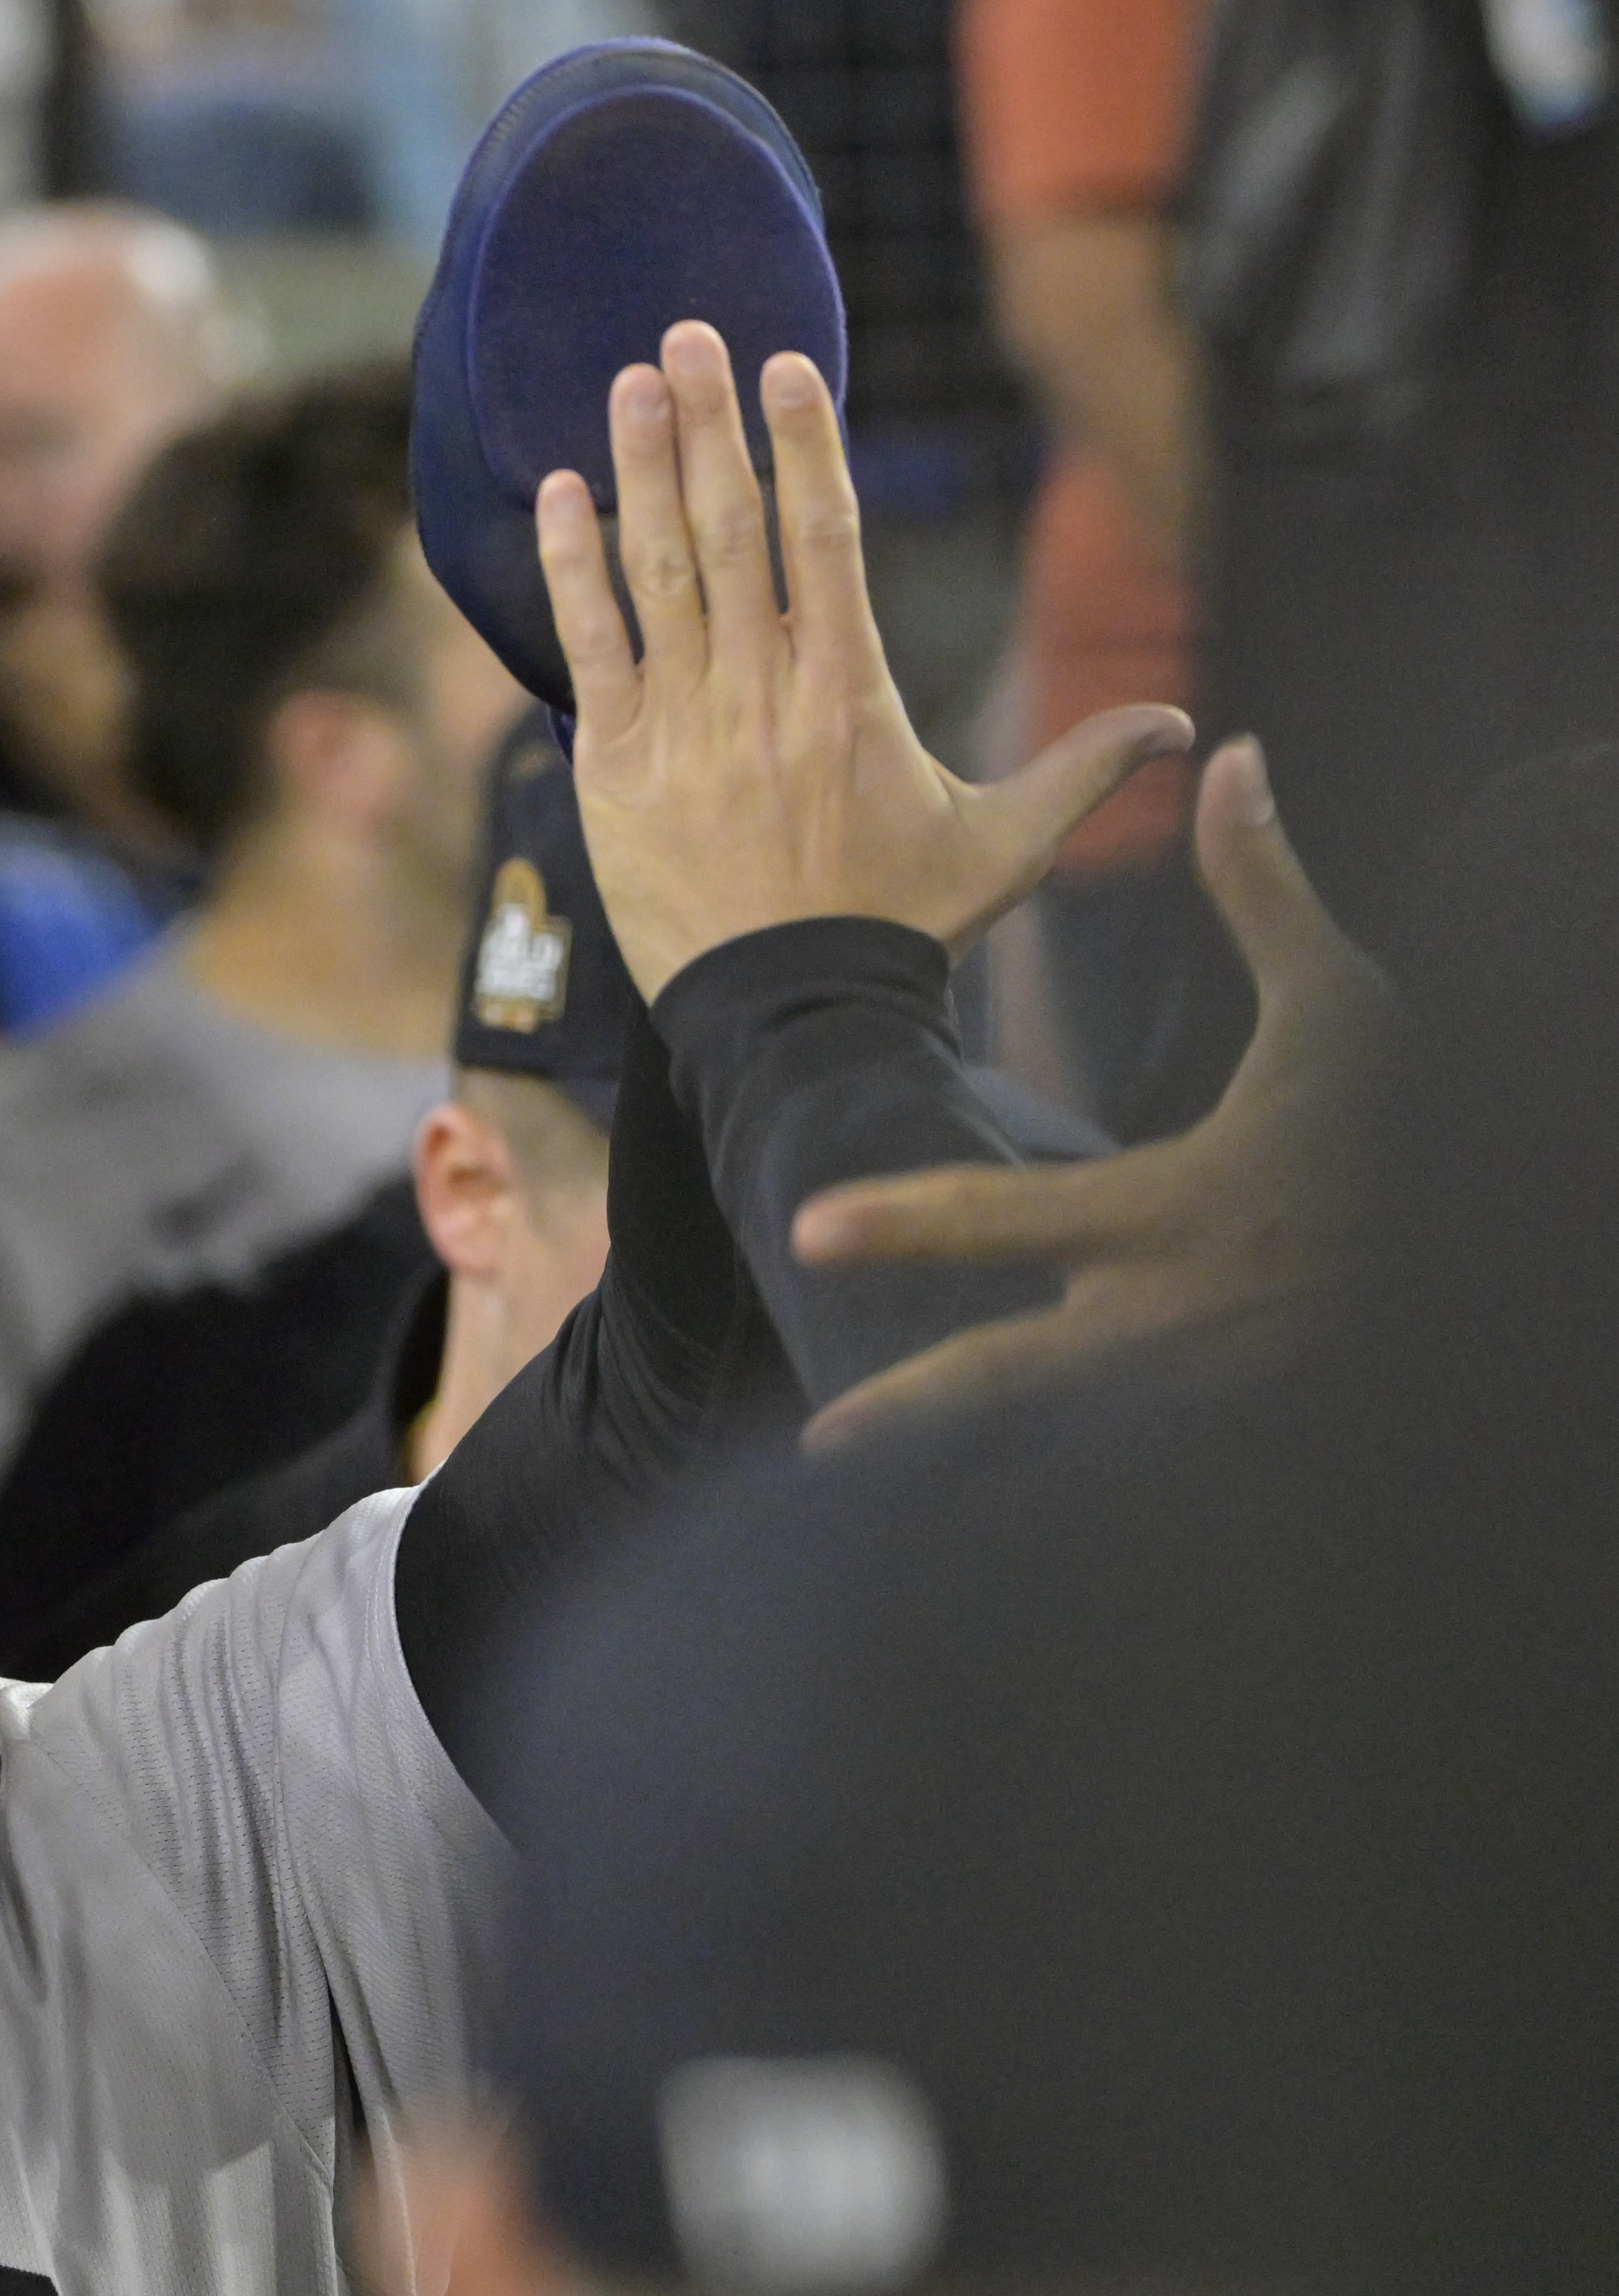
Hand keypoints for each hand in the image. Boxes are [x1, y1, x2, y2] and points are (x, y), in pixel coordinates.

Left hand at [535, 321, 1192, 995]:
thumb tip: (1189, 723)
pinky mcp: (616, 770)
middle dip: (709, 424)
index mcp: (851, 693)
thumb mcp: (1007, 845)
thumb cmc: (899, 928)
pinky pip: (589, 647)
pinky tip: (561, 495)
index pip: (824, 536)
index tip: (787, 367)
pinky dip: (572, 568)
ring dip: (641, 469)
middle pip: (734, 529)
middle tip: (687, 335)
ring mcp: (684, 727)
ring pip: (660, 571)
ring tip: (632, 382)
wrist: (795, 1017)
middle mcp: (763, 692)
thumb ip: (1086, 768)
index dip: (804, 441)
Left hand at [789, 738, 1387, 1446]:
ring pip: (1062, 1440)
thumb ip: (1263, 896)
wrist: (1508, 1241)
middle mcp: (1178, 1314)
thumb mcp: (1346, 1011)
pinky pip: (1121, 1466)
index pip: (1015, 1219)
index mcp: (1183, 1210)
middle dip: (913, 1410)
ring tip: (872, 1494)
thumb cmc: (1405, 1121)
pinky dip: (1056, 1489)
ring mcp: (1201, 1388)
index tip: (807, 1230)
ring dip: (976, 1468)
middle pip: (1015, 1376)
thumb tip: (1229, 761)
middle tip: (820, 1442)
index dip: (908, 1223)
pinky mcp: (1227, 1426)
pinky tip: (984, 1514)